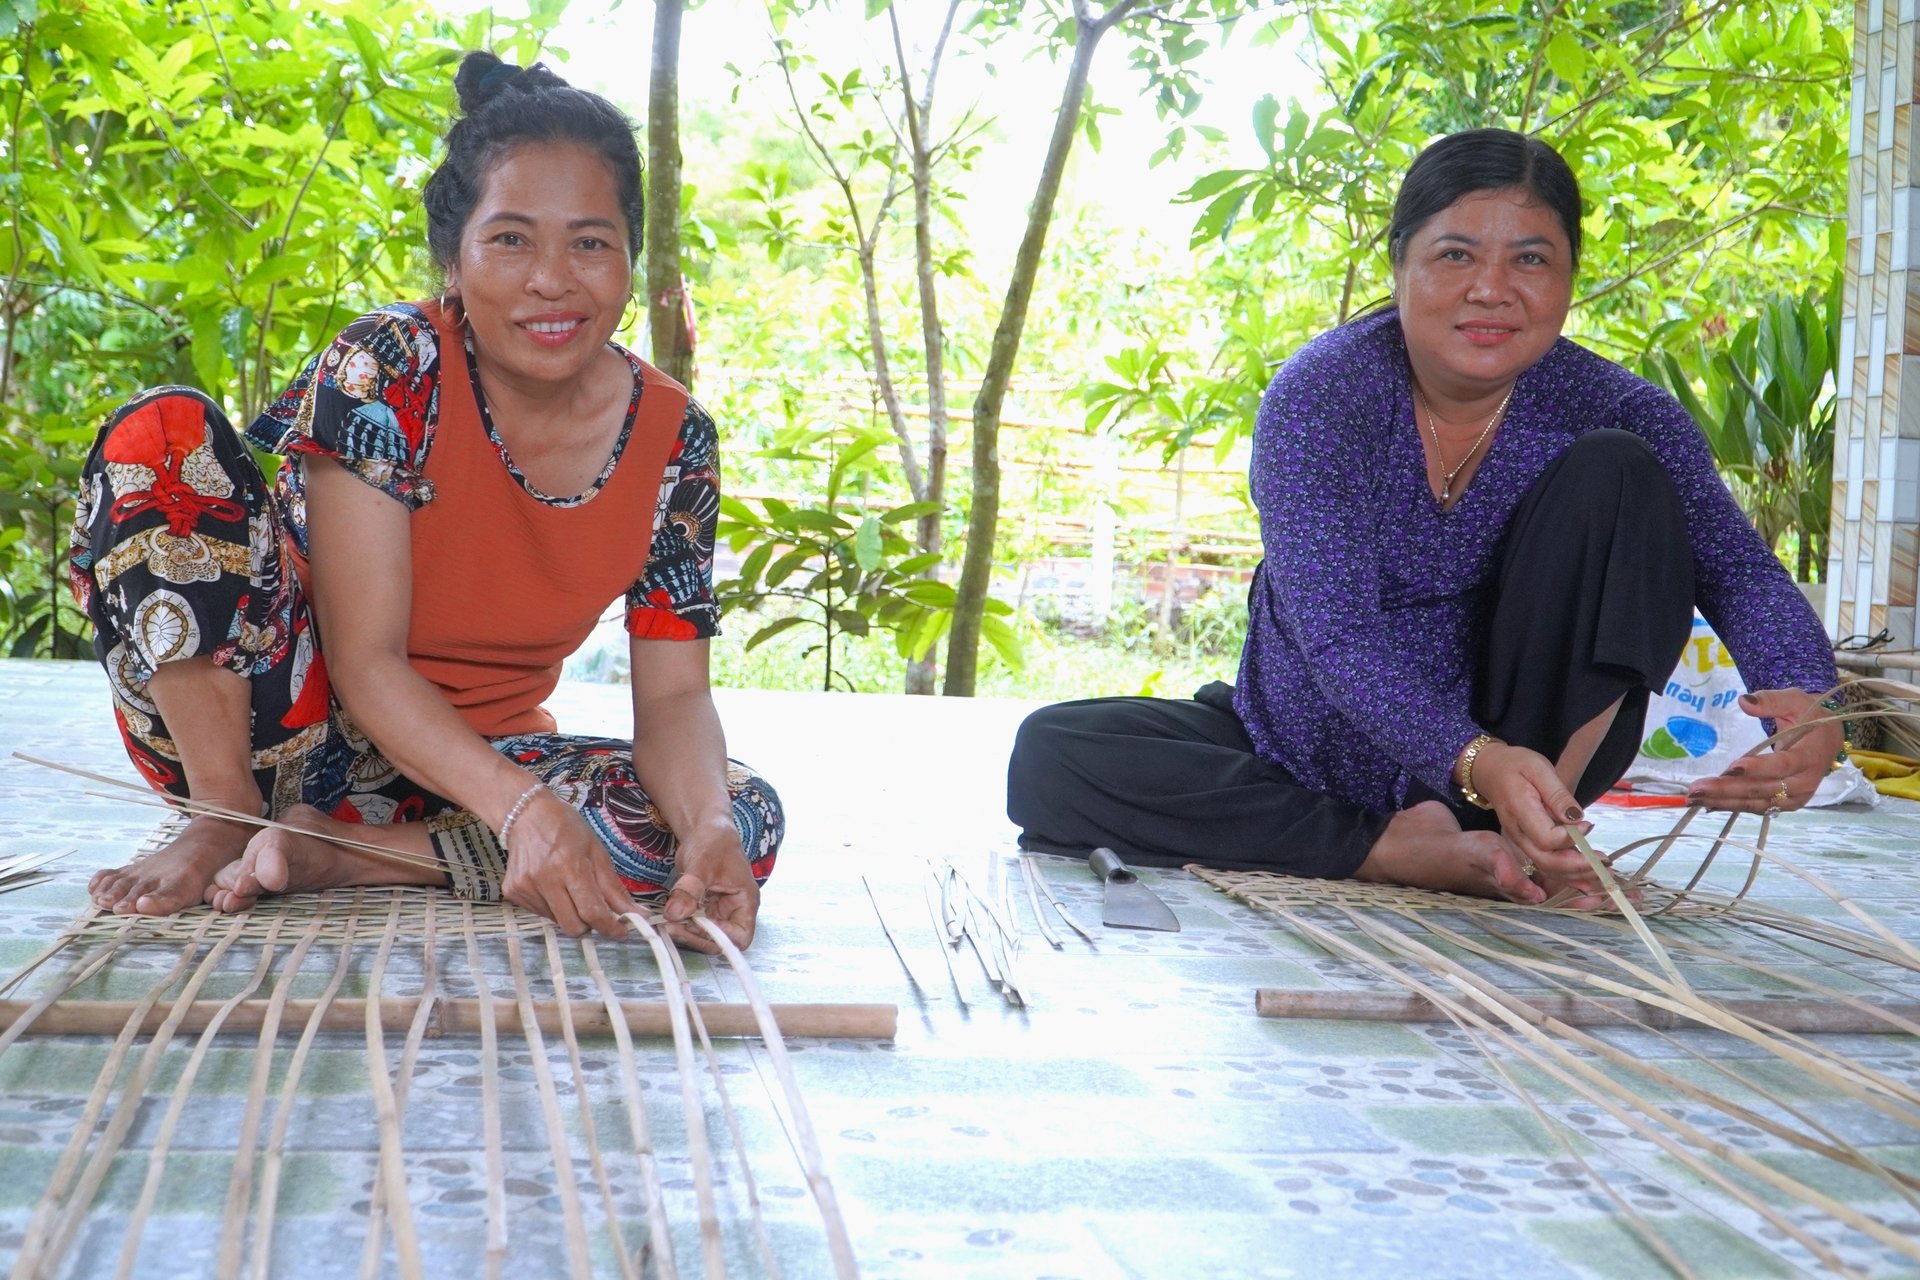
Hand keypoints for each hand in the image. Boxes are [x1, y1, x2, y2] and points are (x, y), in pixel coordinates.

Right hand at [499, 789, 635, 938]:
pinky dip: (552, 907)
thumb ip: (614, 888)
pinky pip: (540, 914)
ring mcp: (525, 888)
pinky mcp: (512, 892)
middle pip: (573, 926)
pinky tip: (551, 885)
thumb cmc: (567, 829)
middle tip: (595, 911)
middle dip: (589, 925)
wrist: (526, 815)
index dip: (610, 928)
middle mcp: (544, 879)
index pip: (592, 911)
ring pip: (556, 922)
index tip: (622, 932)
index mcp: (569, 866)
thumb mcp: (597, 852)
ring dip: (569, 914)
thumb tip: (638, 915)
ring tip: (568, 888)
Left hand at [661, 822, 759, 953]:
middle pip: (718, 940)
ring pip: (702, 934)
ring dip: (684, 931)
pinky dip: (678, 923)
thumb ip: (690, 891)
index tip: (697, 926)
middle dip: (695, 936)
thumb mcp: (702, 866)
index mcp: (745, 903)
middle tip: (671, 926)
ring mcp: (716, 912)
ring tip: (664, 921)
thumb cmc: (714, 843)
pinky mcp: (701, 909)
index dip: (720, 938)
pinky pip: (690, 923)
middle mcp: (733, 912)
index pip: (740, 936)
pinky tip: (663, 917)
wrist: (705, 831)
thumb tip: (675, 914)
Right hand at [1472, 742, 1609, 908]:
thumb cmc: (1516, 765)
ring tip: (1603, 870)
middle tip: (1604, 861)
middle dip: (1577, 866)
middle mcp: (1517, 832)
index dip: (1570, 838)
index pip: (1546, 838)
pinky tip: (1586, 878)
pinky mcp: (1527, 843)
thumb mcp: (1538, 769)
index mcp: (1519, 811)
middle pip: (1546, 860)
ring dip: (1575, 874)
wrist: (1491, 771)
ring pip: (1546, 866)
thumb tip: (1577, 819)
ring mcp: (1520, 841)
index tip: (1590, 826)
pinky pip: (1545, 863)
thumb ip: (1557, 794)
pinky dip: (1567, 874)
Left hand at [1685, 688, 1841, 814]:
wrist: (1827, 739)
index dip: (1759, 768)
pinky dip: (1732, 806)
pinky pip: (1758, 807)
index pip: (1784, 765)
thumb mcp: (1795, 701)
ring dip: (1724, 802)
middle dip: (1728, 789)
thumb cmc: (1810, 717)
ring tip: (1694, 798)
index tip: (1732, 767)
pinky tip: (1708, 803)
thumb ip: (1770, 701)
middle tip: (1696, 789)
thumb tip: (1743, 701)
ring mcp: (1796, 797)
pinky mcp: (1785, 803)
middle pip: (1764, 788)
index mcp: (1811, 756)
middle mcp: (1805, 781)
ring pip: (1757, 802)